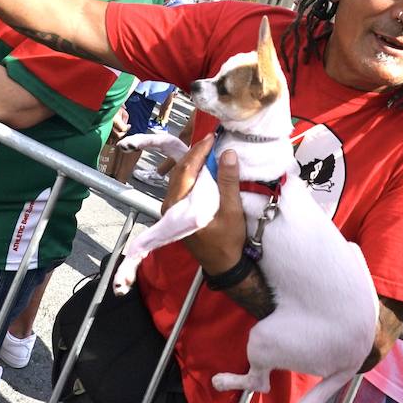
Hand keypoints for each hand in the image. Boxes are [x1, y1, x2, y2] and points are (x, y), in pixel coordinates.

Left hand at [163, 141, 245, 276]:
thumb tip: (227, 154)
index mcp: (178, 206)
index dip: (199, 151)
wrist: (223, 264)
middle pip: (180, 170)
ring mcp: (172, 207)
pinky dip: (193, 172)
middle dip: (195, 153)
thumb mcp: (232, 211)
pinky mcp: (177, 209)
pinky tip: (204, 166)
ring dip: (193, 161)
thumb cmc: (227, 241)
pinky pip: (182, 184)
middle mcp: (169, 205)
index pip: (186, 170)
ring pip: (179, 176)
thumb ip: (228, 182)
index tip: (212, 138)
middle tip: (212, 140)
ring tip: (209, 149)